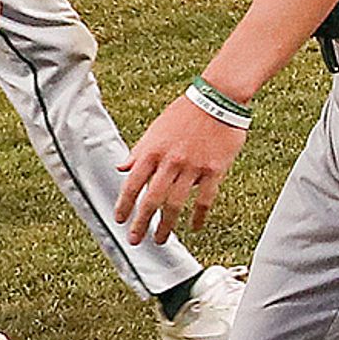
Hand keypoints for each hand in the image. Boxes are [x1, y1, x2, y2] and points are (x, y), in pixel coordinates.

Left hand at [120, 93, 244, 244]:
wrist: (217, 99)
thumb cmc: (185, 112)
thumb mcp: (156, 129)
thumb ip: (139, 151)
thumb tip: (122, 168)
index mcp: (152, 151)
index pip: (132, 184)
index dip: (124, 205)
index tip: (120, 220)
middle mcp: (170, 161)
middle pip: (152, 199)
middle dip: (142, 223)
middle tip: (136, 240)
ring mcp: (193, 167)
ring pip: (176, 203)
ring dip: (167, 225)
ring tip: (161, 239)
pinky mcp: (214, 170)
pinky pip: (204, 199)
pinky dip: (198, 216)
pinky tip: (194, 227)